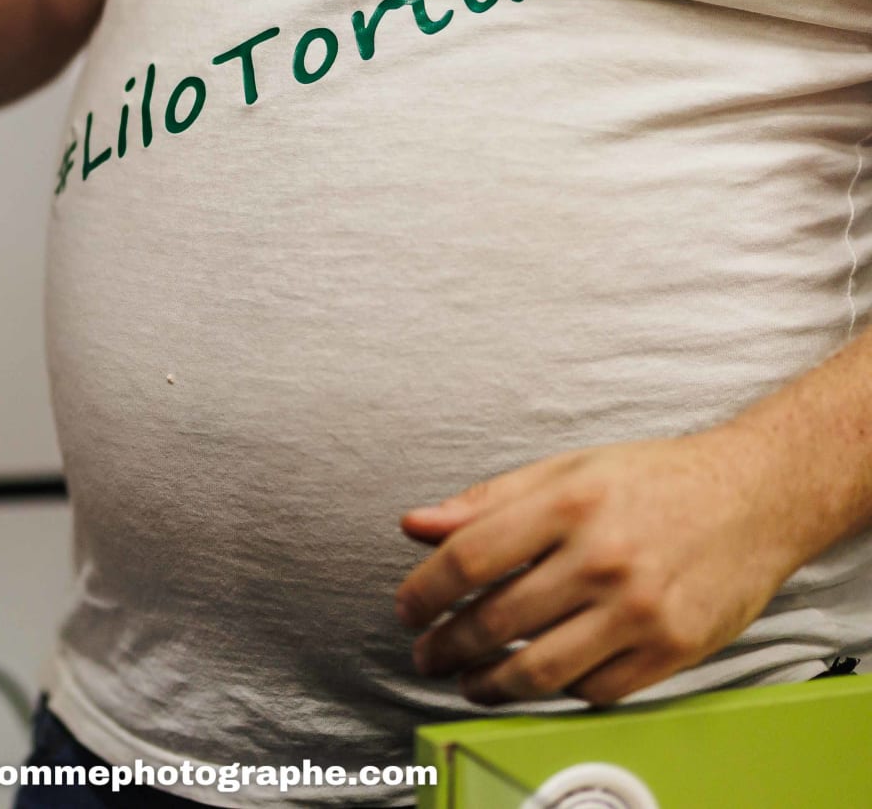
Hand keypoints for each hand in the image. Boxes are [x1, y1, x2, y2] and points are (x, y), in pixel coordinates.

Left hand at [394, 426, 806, 706]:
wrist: (754, 497)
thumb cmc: (651, 481)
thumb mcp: (564, 471)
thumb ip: (485, 501)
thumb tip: (414, 525)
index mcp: (568, 505)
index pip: (468, 559)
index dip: (424, 592)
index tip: (407, 609)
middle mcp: (604, 559)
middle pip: (497, 621)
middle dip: (447, 646)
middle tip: (426, 654)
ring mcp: (642, 610)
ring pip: (542, 670)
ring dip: (490, 684)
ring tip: (468, 681)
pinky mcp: (675, 648)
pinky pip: (597, 689)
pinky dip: (558, 691)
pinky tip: (538, 679)